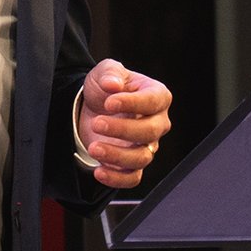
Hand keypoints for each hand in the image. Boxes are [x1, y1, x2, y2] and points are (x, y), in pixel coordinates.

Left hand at [77, 58, 172, 189]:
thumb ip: (110, 73)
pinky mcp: (132, 165)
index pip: (153, 101)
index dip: (132, 103)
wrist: (93, 109)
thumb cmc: (107, 90)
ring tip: (93, 147)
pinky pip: (132, 178)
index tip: (109, 102)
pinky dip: (116, 178)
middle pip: (150, 132)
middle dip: (122, 129)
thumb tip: (113, 84)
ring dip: (116, 155)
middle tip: (97, 123)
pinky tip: (98, 171)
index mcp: (157, 96)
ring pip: (142, 157)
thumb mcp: (105, 72)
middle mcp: (157, 123)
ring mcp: (147, 146)